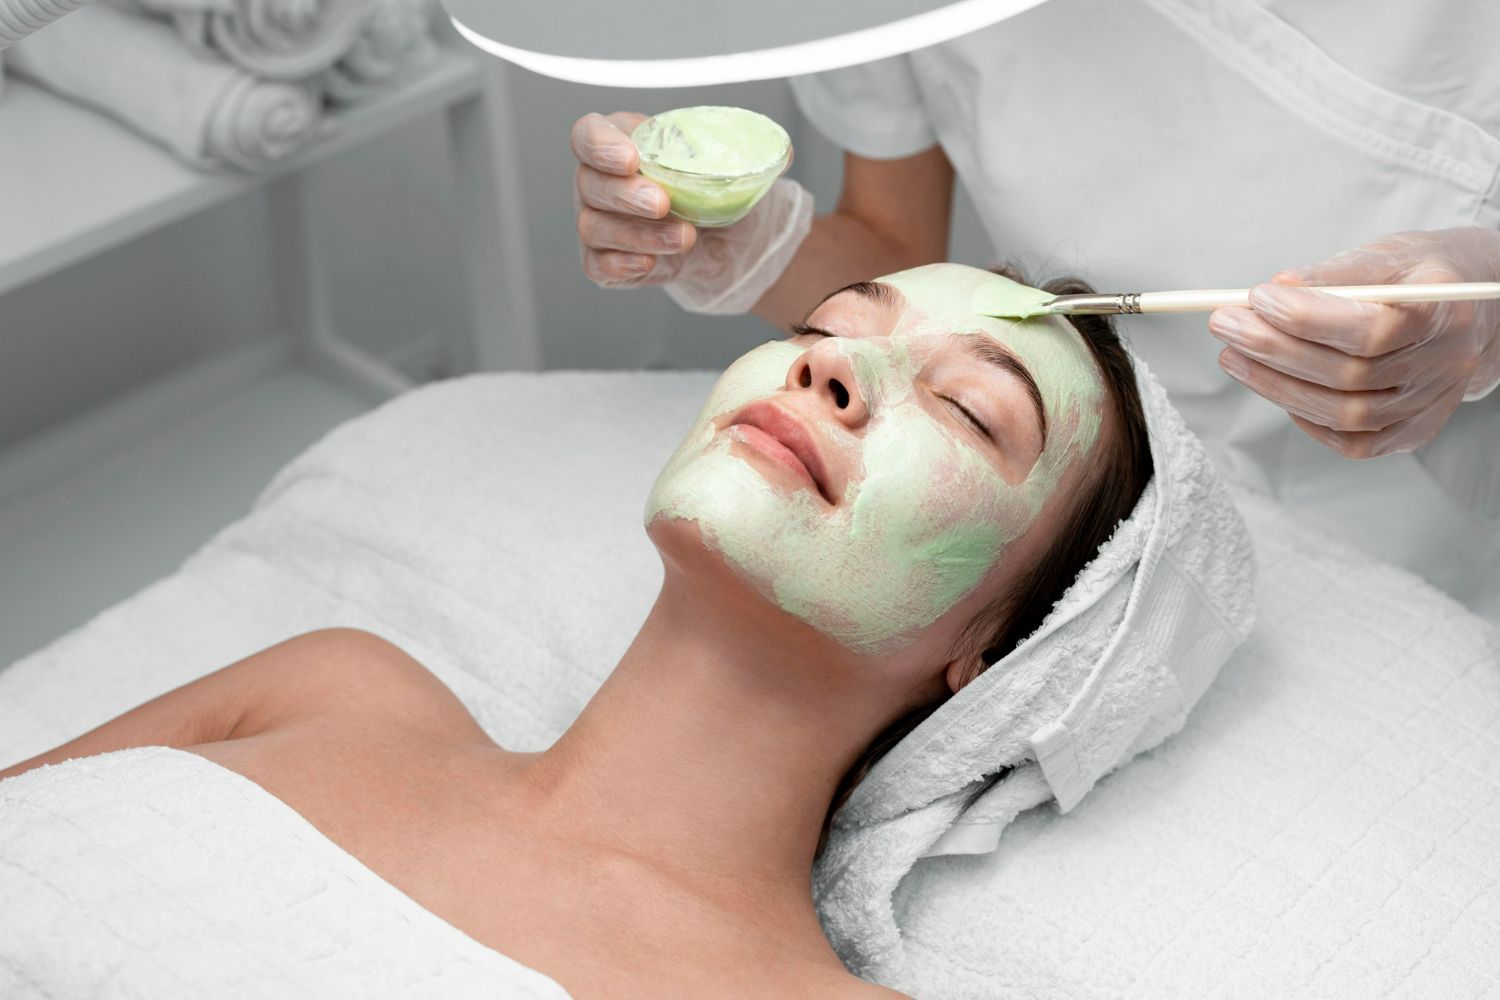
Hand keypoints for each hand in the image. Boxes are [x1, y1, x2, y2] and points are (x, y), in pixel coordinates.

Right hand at [570, 110, 813, 314]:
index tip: (631, 158)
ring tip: (683, 238)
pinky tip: (652, 263)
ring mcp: (598, 221)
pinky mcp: (604, 259)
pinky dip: (623, 265)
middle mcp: (600, 180)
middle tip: (663, 203)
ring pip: (594, 227)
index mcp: (623, 142)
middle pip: (589, 183)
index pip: (589, 134)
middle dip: (627, 194)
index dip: (601, 145)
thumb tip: (782, 152)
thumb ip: (754, 151)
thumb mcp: (737, 164)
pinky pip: (597, 265)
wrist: (724, 241)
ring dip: (639, 234)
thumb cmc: (716, 193)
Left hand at [1208, 228, 1499, 457]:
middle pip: (1350, 375)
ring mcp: (1430, 404)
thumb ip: (1334, 273)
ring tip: (1233, 355)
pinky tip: (1277, 388)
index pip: (1372, 329)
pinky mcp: (1413, 431)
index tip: (1256, 298)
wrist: (1474, 311)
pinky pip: (1354, 443)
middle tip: (1225, 325)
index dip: (1308, 319)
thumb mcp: (1386, 256)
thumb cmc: (1418, 276)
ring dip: (1277, 386)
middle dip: (1275, 350)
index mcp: (1444, 313)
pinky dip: (1309, 419)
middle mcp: (1444, 365)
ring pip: (1345, 414)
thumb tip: (1276, 289)